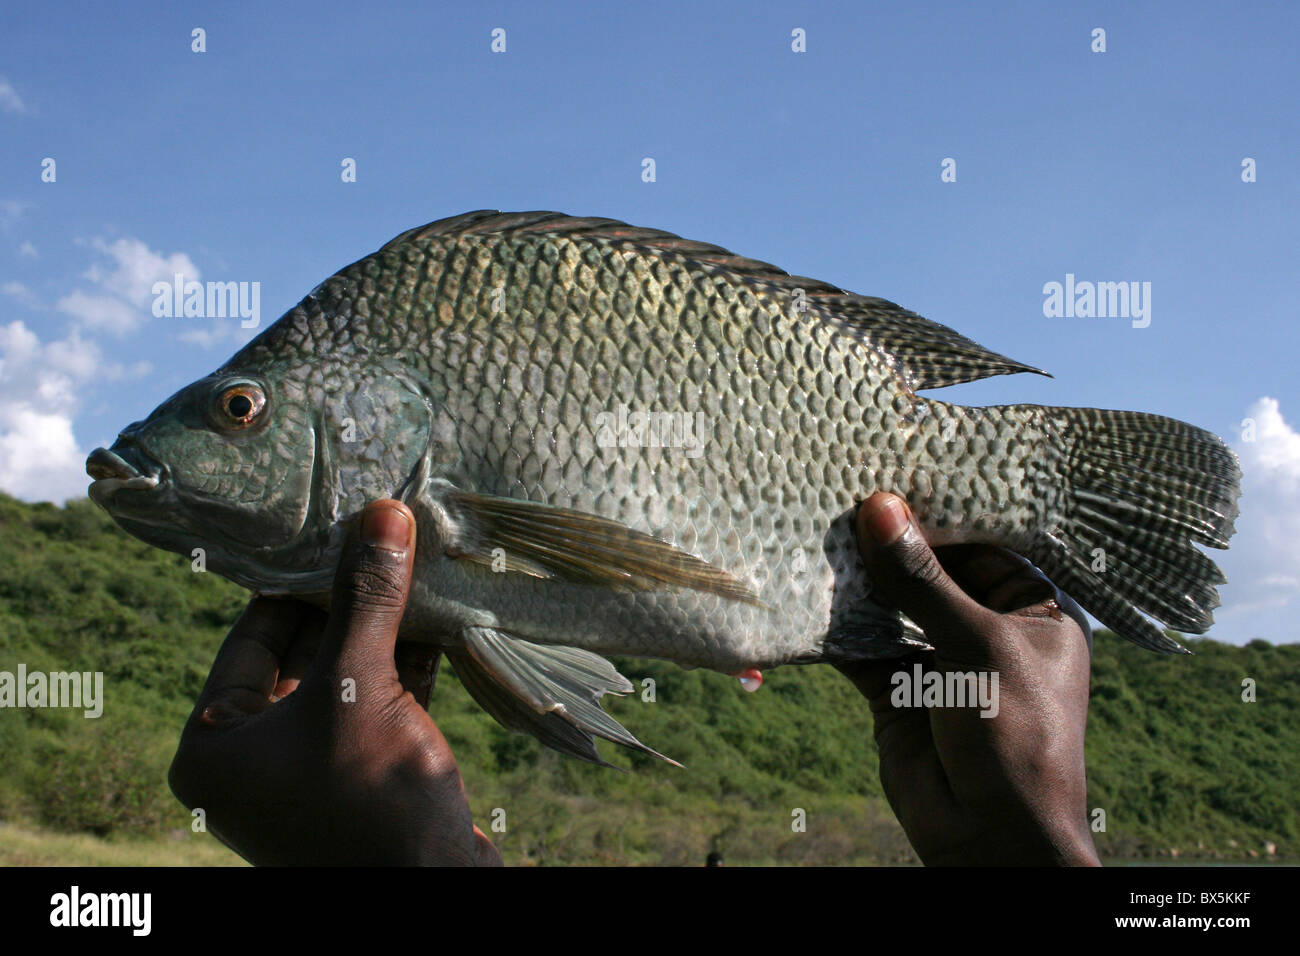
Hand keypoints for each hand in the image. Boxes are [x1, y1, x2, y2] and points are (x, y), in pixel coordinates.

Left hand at [168, 499, 500, 865]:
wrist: (435, 896)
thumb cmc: (372, 800)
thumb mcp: (359, 686)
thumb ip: (366, 600)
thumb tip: (381, 513)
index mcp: (213, 748)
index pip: (252, 635)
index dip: (298, 577)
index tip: (338, 525)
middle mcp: (252, 762)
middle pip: (303, 653)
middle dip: (351, 599)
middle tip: (386, 538)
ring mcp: (310, 775)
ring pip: (347, 678)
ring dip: (385, 628)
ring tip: (419, 566)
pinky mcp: (364, 781)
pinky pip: (378, 707)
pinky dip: (406, 668)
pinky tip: (441, 620)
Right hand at [838, 493, 1100, 865]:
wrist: (990, 839)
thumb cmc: (1014, 734)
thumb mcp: (976, 644)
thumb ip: (921, 580)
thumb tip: (879, 509)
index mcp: (1032, 613)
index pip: (984, 546)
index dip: (940, 513)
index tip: (892, 473)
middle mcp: (985, 630)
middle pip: (931, 573)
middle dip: (890, 543)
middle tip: (839, 493)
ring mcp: (938, 661)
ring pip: (892, 607)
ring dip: (858, 580)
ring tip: (814, 530)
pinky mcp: (896, 690)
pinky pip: (861, 646)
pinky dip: (834, 624)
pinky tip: (804, 591)